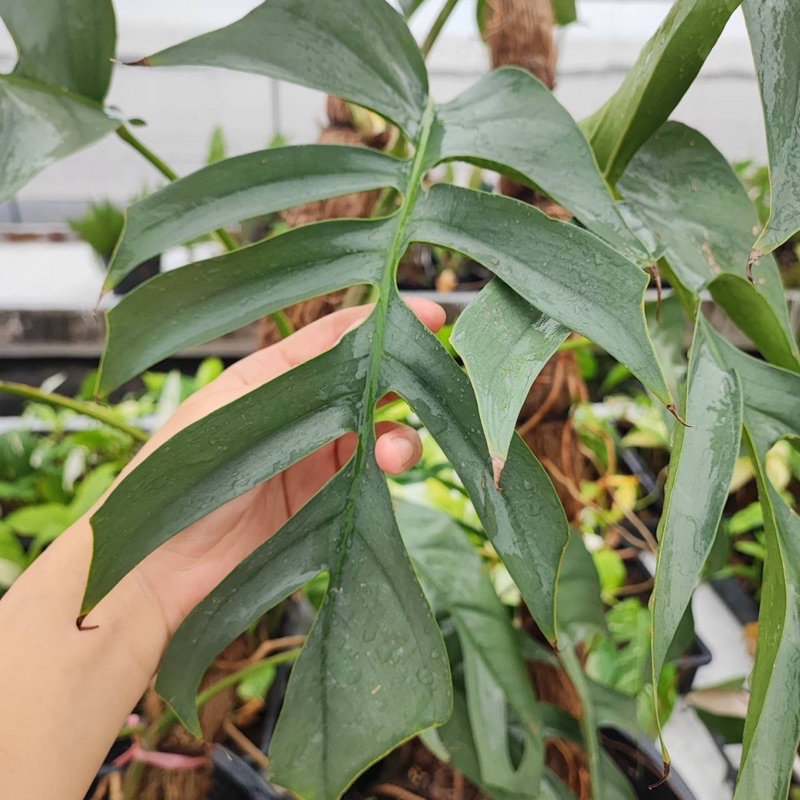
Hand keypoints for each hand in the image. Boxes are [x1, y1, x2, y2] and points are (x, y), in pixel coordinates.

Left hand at [119, 298, 445, 634]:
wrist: (161, 573)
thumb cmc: (180, 480)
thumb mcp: (234, 411)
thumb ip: (296, 375)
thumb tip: (355, 332)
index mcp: (270, 379)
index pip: (333, 339)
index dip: (379, 322)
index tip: (429, 314)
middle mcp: (300, 413)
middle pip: (365, 385)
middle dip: (401, 380)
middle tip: (432, 378)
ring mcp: (315, 460)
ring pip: (377, 432)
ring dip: (398, 436)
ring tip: (393, 455)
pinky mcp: (327, 503)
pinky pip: (372, 479)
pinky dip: (389, 474)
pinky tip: (387, 476)